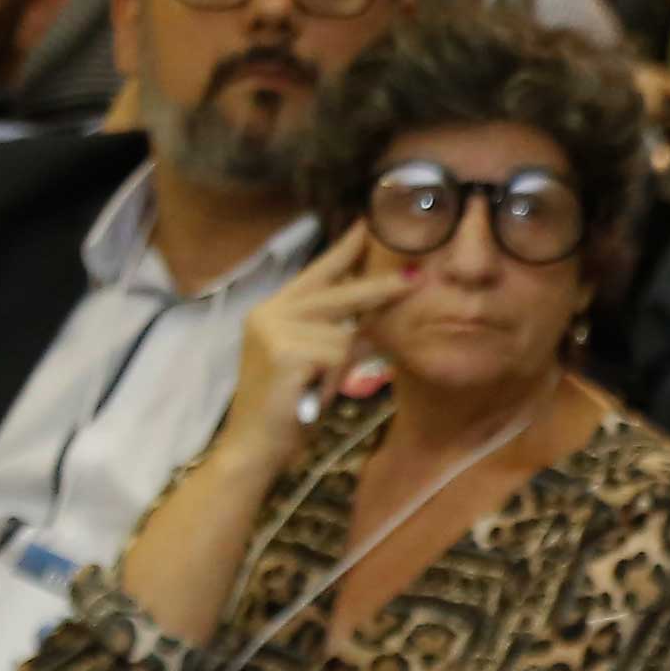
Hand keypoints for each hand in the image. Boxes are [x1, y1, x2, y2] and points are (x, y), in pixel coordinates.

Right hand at [229, 240, 414, 446]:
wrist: (254, 446)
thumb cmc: (288, 406)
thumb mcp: (310, 357)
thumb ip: (330, 328)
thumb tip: (376, 302)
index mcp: (273, 310)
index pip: (316, 271)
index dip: (345, 249)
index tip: (369, 224)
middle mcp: (269, 313)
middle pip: (338, 292)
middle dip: (379, 289)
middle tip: (415, 279)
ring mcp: (273, 330)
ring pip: (343, 333)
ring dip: (342, 365)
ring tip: (316, 387)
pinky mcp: (284, 352)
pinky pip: (337, 355)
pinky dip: (334, 377)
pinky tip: (311, 393)